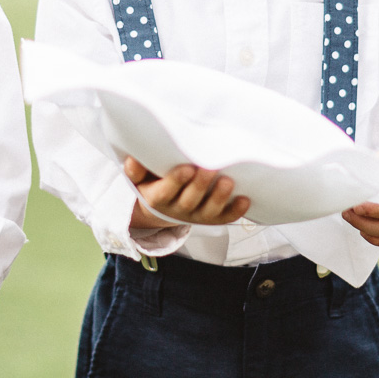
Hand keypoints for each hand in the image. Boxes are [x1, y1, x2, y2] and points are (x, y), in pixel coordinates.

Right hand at [123, 156, 249, 227]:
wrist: (161, 207)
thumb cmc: (151, 183)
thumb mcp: (138, 179)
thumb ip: (135, 170)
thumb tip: (133, 159)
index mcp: (157, 198)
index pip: (165, 192)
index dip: (176, 181)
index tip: (187, 168)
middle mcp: (177, 209)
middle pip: (189, 201)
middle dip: (200, 186)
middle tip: (210, 168)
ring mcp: (196, 215)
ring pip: (208, 211)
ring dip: (219, 198)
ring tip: (229, 182)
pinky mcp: (211, 218)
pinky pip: (224, 217)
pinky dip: (235, 211)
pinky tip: (245, 199)